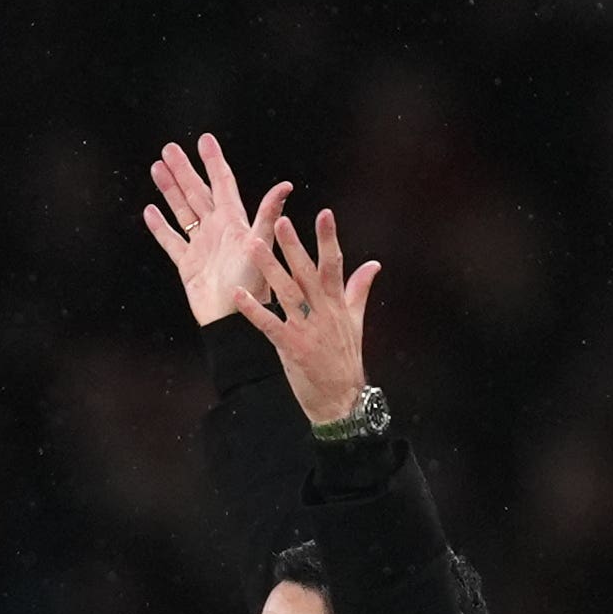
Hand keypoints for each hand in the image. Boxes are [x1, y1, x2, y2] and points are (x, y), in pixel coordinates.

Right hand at [143, 133, 290, 327]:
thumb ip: (267, 216)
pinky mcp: (188, 265)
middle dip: (183, 170)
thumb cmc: (251, 286)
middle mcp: (217, 230)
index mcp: (234, 221)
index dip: (213, 161)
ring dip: (170, 190)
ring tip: (157, 168)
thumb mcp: (261, 246)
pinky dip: (160, 227)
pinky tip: (150, 211)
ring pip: (182, 211)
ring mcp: (201, 246)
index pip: (222, 183)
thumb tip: (285, 186)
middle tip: (169, 148)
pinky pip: (172, 241)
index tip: (204, 139)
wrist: (233, 321)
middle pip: (197, 192)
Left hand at [233, 207, 382, 428]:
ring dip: (269, 268)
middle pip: (307, 273)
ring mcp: (306, 329)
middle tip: (281, 221)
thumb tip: (373, 264)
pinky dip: (253, 310)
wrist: (342, 399)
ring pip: (286, 292)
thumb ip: (359, 289)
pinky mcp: (291, 347)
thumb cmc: (345, 360)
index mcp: (336, 303)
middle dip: (294, 246)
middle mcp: (322, 312)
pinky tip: (239, 295)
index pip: (333, 264)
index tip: (324, 213)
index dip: (328, 238)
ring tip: (253, 245)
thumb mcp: (356, 321)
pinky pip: (269, 324)